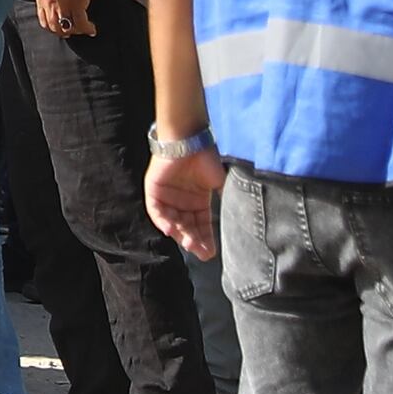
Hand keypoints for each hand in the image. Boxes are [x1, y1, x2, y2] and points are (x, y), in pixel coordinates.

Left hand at [144, 138, 225, 261]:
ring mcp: (167, 197)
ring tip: (188, 244)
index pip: (202, 226)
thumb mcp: (221, 184)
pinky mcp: (154, 190)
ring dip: (179, 234)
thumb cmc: (207, 159)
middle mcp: (182, 202)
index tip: (211, 254)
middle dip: (194, 241)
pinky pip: (156, 210)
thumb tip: (238, 221)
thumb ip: (226, 201)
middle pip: (187, 227)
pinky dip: (162, 221)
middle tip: (201, 252)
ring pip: (172, 222)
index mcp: (198, 202)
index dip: (206, 240)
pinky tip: (171, 230)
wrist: (189, 139)